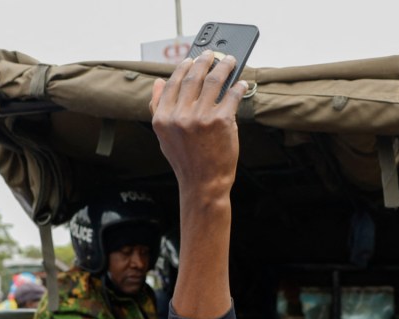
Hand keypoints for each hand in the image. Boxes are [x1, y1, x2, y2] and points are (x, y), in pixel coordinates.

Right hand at [149, 53, 247, 194]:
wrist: (203, 184)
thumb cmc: (185, 160)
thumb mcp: (163, 136)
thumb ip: (158, 108)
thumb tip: (158, 81)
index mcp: (162, 118)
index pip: (172, 83)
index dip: (183, 67)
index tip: (191, 59)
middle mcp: (179, 116)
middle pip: (193, 77)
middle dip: (204, 61)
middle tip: (212, 54)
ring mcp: (201, 117)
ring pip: (214, 80)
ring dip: (223, 66)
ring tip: (229, 61)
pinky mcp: (221, 121)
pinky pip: (231, 95)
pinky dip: (237, 86)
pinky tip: (240, 84)